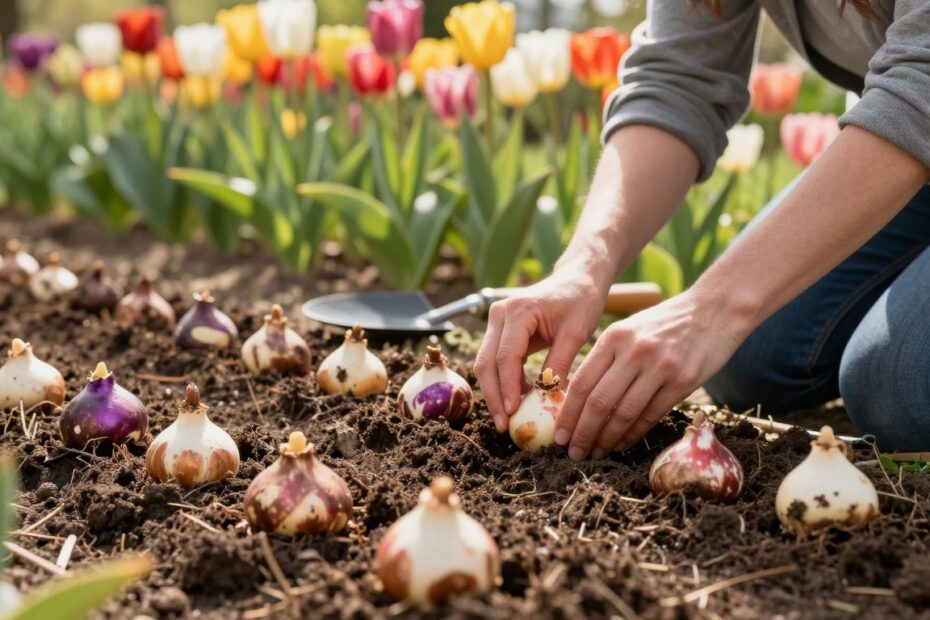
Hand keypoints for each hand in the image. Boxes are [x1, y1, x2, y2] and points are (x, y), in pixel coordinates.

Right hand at [474, 272, 605, 432]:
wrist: (577, 280)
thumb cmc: (580, 301)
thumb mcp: (575, 333)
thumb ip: (559, 364)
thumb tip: (547, 400)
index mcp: (518, 310)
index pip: (505, 356)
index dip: (508, 387)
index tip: (513, 412)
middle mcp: (499, 313)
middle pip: (486, 362)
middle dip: (494, 396)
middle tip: (504, 425)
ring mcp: (496, 320)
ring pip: (485, 364)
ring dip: (495, 392)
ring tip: (508, 419)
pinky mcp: (499, 330)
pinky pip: (495, 361)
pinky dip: (503, 382)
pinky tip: (515, 402)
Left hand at [554, 290, 748, 459]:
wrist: (714, 310)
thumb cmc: (665, 323)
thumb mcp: (630, 330)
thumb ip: (606, 358)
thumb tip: (578, 398)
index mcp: (614, 337)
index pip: (582, 382)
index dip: (568, 414)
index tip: (559, 435)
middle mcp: (634, 351)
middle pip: (599, 401)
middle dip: (582, 432)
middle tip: (573, 452)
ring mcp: (659, 367)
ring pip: (624, 413)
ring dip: (606, 439)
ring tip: (596, 453)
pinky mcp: (682, 381)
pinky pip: (650, 415)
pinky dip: (633, 434)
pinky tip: (622, 444)